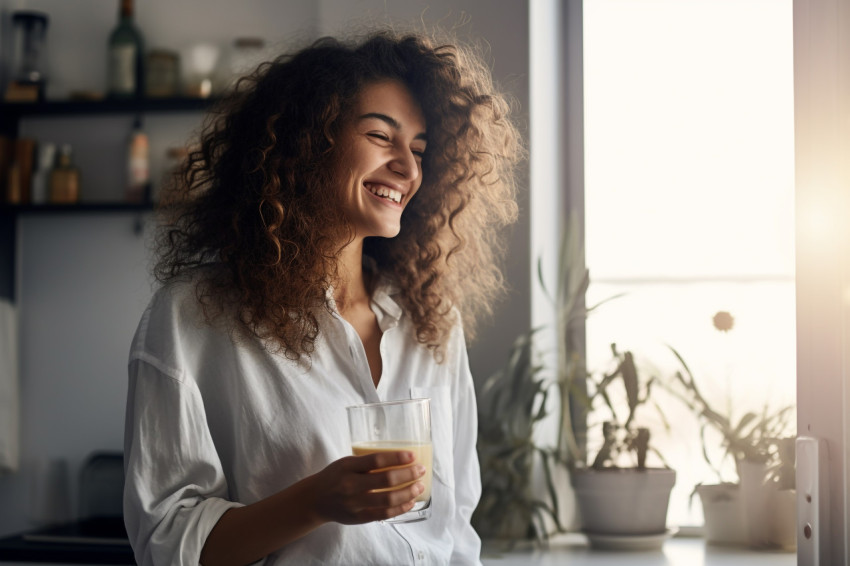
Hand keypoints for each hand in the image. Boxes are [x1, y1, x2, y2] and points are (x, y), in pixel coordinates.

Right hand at [308, 451, 425, 524]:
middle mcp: (350, 485)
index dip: (397, 458)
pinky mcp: (358, 518)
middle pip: (385, 480)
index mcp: (348, 466)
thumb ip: (367, 461)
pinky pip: (383, 514)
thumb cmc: (335, 476)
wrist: (315, 500)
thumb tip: (400, 457)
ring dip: (408, 492)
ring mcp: (354, 503)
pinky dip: (400, 508)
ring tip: (419, 486)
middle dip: (408, 475)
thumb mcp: (346, 463)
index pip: (376, 460)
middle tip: (421, 470)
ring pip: (387, 499)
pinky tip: (410, 502)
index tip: (412, 456)